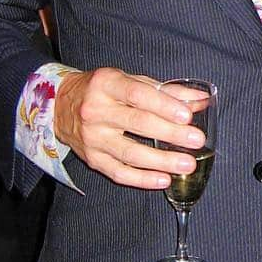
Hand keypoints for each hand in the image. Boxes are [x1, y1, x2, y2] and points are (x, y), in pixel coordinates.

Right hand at [53, 68, 205, 189]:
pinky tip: (164, 180)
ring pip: (130, 152)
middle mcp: (96, 110)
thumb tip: (201, 100)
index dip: (164, 105)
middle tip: (197, 140)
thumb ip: (166, 90)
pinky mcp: (91, 159)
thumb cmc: (103, 90)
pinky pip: (119, 172)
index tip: (188, 115)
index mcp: (106, 84)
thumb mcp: (130, 81)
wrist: (60, 106)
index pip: (138, 94)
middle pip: (138, 123)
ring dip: (162, 161)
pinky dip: (142, 179)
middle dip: (171, 133)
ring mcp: (92, 137)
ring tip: (187, 164)